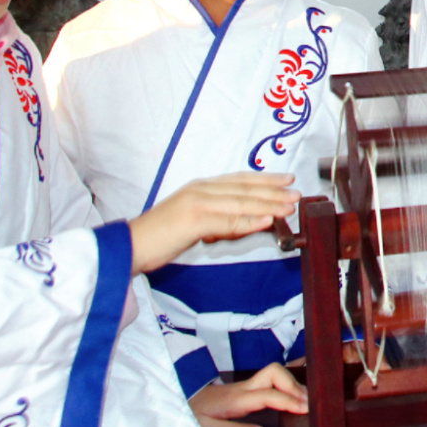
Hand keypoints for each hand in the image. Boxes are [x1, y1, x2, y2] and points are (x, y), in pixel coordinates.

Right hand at [130, 173, 297, 274]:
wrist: (130, 246)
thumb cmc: (159, 237)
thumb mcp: (193, 223)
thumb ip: (217, 219)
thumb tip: (243, 224)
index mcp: (199, 188)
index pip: (239, 180)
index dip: (264, 179)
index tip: (286, 180)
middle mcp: (200, 190)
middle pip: (244, 189)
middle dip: (273, 191)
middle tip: (297, 192)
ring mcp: (197, 203)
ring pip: (241, 202)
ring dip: (269, 204)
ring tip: (289, 205)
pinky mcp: (193, 220)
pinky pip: (228, 220)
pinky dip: (249, 220)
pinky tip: (267, 220)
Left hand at [191, 362, 306, 426]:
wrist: (179, 400)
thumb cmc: (193, 414)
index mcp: (237, 398)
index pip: (269, 394)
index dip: (289, 401)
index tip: (305, 409)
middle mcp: (244, 387)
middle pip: (274, 373)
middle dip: (293, 385)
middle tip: (307, 403)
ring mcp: (244, 385)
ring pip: (274, 374)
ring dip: (291, 384)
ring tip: (305, 401)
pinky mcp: (245, 388)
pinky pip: (269, 380)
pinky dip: (284, 384)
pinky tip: (292, 393)